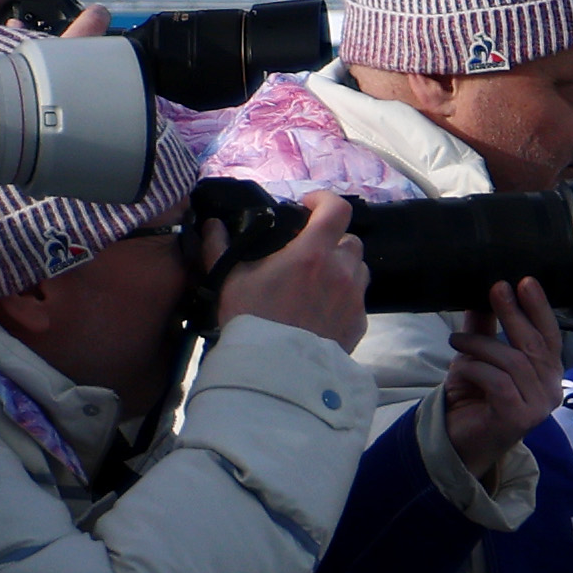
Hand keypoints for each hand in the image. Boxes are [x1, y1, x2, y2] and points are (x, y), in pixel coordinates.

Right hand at [212, 191, 369, 348]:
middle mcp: (341, 272)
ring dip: (342, 267)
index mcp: (312, 253)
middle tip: (309, 250)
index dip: (324, 200)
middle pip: (350, 240)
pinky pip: (358, 299)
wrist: (275, 372)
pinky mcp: (360, 323)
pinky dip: (345, 296)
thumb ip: (221, 247)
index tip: (307, 206)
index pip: (337, 208)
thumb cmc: (252, 321)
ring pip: (359, 269)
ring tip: (317, 280)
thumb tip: (212, 225)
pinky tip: (322, 308)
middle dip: (332, 239)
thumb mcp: (231, 280)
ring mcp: (354, 299)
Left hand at [437, 279, 566, 476]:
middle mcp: (551, 390)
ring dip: (480, 345)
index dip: (539, 308)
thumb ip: (484, 330)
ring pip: (513, 361)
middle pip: (535, 345)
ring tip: (456, 341)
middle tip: (497, 289)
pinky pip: (498, 381)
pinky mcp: (519, 418)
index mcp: (548, 373)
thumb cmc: (474, 400)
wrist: (458, 443)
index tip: (525, 281)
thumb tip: (483, 294)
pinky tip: (458, 370)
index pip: (549, 336)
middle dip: (514, 314)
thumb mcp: (478, 357)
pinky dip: (474, 369)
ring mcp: (538, 407)